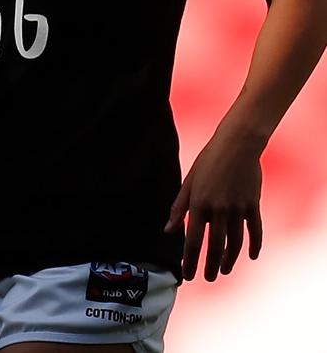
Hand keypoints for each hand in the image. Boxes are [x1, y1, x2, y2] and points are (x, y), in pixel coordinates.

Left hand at [164, 131, 263, 280]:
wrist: (237, 144)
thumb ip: (179, 207)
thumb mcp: (189, 181)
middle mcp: (218, 210)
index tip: (187, 275)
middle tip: (208, 278)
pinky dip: (254, 245)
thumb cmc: (208, 161)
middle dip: (211, 266)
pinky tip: (251, 256)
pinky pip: (255, 231)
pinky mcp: (252, 205)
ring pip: (235, 243)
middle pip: (215, 247)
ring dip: (230, 260)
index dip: (189, 261)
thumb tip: (168, 231)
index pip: (192, 241)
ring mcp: (237, 209)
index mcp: (199, 204)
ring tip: (225, 270)